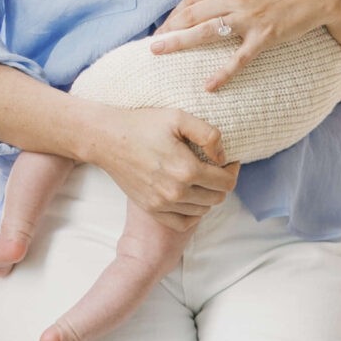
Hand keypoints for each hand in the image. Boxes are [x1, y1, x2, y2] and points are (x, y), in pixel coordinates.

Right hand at [84, 106, 237, 222]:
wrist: (108, 139)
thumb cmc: (143, 124)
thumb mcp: (179, 118)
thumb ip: (209, 135)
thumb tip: (223, 157)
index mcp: (187, 170)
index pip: (226, 183)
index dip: (233, 171)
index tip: (229, 161)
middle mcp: (176, 192)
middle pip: (217, 198)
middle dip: (222, 183)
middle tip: (216, 168)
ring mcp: (162, 203)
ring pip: (202, 210)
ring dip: (208, 196)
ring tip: (201, 179)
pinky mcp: (151, 209)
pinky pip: (183, 222)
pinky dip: (192, 213)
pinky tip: (190, 197)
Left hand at [150, 0, 340, 90]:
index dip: (175, 13)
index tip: (164, 26)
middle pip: (192, 13)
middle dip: (168, 28)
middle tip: (152, 44)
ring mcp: (250, 16)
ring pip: (206, 31)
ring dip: (179, 42)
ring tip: (158, 52)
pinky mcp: (266, 36)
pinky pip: (239, 58)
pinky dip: (223, 73)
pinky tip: (209, 85)